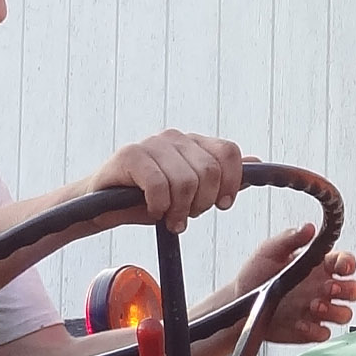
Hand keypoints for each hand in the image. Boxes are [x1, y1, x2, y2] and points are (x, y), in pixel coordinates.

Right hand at [86, 130, 243, 233]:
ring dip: (178, 209)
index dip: (232, 182)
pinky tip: (153, 210)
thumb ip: (222, 178)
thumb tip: (255, 162)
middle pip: (210, 170)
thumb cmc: (147, 199)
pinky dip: (159, 206)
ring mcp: (152, 144)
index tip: (222, 205)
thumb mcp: (191, 193)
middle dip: (202, 202)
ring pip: (186, 180)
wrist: (101, 205)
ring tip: (168, 217)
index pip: (229, 152)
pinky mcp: (130, 154)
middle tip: (186, 216)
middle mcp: (175, 138)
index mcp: (194, 144)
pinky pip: (159, 185)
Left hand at [232, 224, 355, 342]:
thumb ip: (291, 238)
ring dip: (334, 311)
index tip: (341, 266)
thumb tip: (309, 228)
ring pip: (344, 313)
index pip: (344, 262)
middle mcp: (321, 288)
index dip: (348, 264)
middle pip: (353, 290)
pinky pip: (324, 333)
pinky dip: (315, 330)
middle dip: (348, 290)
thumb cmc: (255, 275)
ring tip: (313, 305)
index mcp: (318, 266)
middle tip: (329, 288)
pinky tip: (300, 323)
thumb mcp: (270, 251)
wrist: (238, 304)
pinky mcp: (308, 331)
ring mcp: (317, 311)